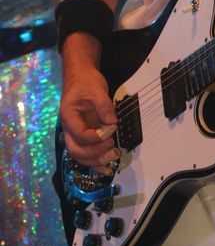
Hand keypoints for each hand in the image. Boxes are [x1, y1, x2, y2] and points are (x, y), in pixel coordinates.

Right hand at [60, 39, 118, 171]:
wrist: (80, 77)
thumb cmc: (86, 82)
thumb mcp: (96, 89)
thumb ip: (104, 106)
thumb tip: (112, 123)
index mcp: (69, 117)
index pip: (80, 135)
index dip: (96, 137)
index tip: (111, 130)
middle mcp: (69, 129)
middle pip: (76, 150)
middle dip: (95, 154)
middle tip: (113, 147)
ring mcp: (75, 133)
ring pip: (80, 156)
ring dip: (96, 161)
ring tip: (114, 156)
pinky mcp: (83, 135)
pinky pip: (86, 153)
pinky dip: (95, 163)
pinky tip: (106, 168)